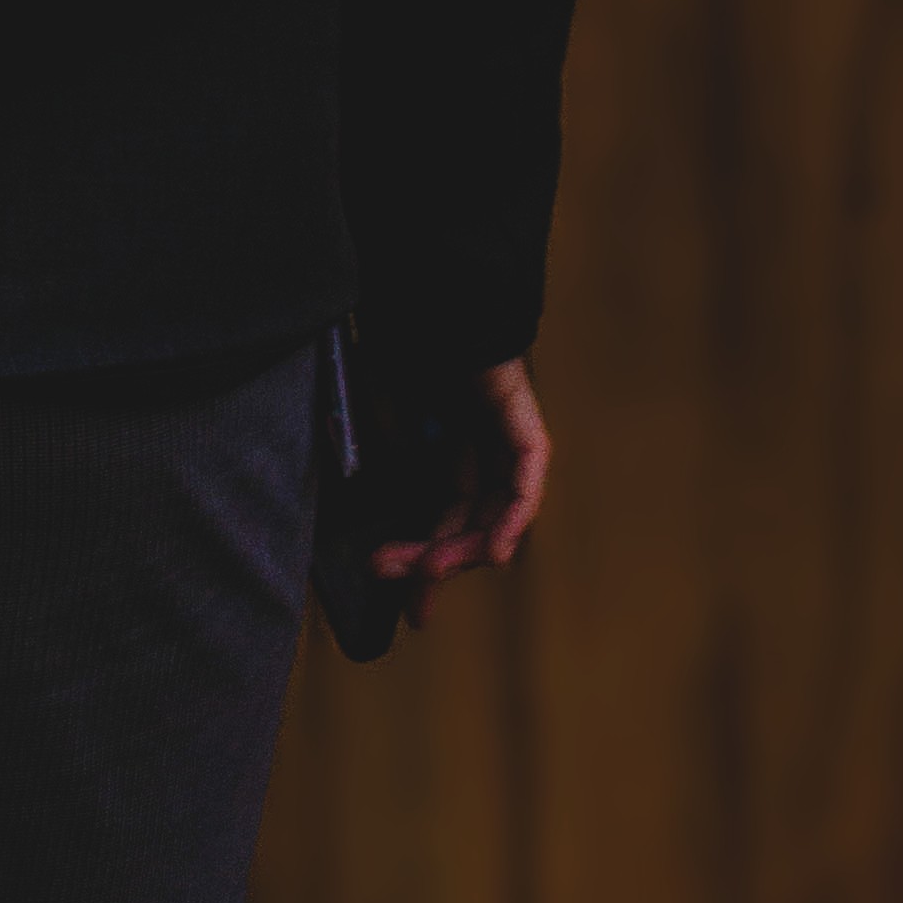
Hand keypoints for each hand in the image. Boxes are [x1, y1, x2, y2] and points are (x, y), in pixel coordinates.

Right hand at [373, 358, 549, 591]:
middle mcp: (483, 446)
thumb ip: (386, 464)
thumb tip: (376, 517)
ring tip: (432, 573)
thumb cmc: (398, 342)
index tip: (409, 609)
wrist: (427, 293)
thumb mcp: (382, 416)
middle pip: (468, 523)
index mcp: (450, 441)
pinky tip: (492, 552)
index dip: (426, 561)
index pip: (446, 517)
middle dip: (437, 562)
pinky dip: (511, 519)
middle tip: (408, 596)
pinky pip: (524, 482)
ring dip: (465, 549)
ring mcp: (507, 437)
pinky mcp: (525, 426)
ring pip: (497, 514)